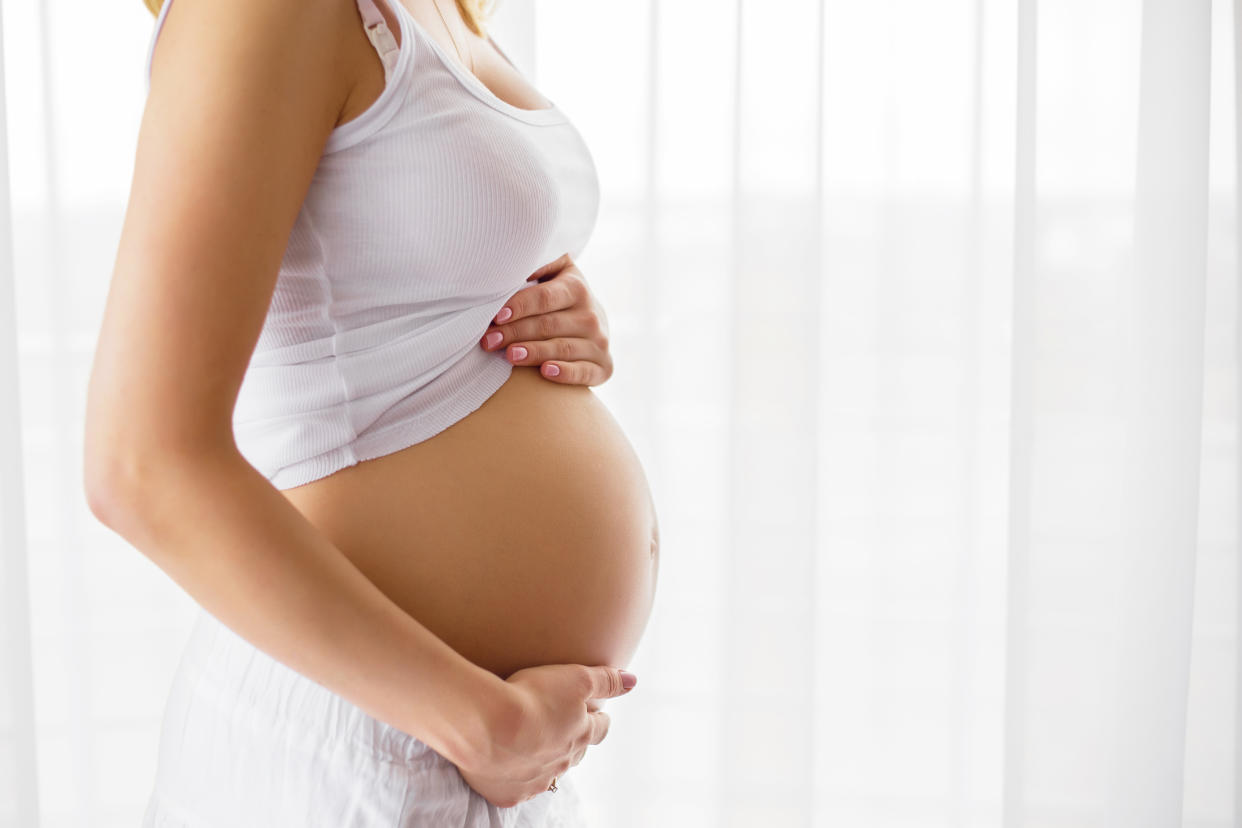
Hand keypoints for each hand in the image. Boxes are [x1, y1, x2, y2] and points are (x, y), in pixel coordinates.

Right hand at [455, 663, 636, 807]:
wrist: (486, 726)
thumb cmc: (532, 697)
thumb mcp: (575, 678)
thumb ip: (605, 680)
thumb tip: (632, 680)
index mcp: (580, 734)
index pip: (599, 729)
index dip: (600, 721)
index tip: (600, 717)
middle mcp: (562, 761)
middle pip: (576, 753)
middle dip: (575, 742)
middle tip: (569, 731)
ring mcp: (536, 781)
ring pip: (549, 773)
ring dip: (547, 761)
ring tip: (538, 750)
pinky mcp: (510, 793)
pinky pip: (519, 789)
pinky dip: (518, 779)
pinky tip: (511, 770)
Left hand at [480, 254, 612, 386]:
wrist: (593, 324)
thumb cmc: (560, 298)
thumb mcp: (555, 273)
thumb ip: (538, 264)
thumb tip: (510, 262)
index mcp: (577, 288)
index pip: (545, 298)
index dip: (520, 306)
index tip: (497, 315)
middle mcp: (592, 316)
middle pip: (548, 325)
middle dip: (515, 333)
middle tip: (489, 340)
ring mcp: (599, 343)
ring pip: (562, 348)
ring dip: (534, 353)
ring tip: (509, 355)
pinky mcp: (604, 367)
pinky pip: (584, 372)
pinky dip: (565, 372)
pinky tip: (546, 372)